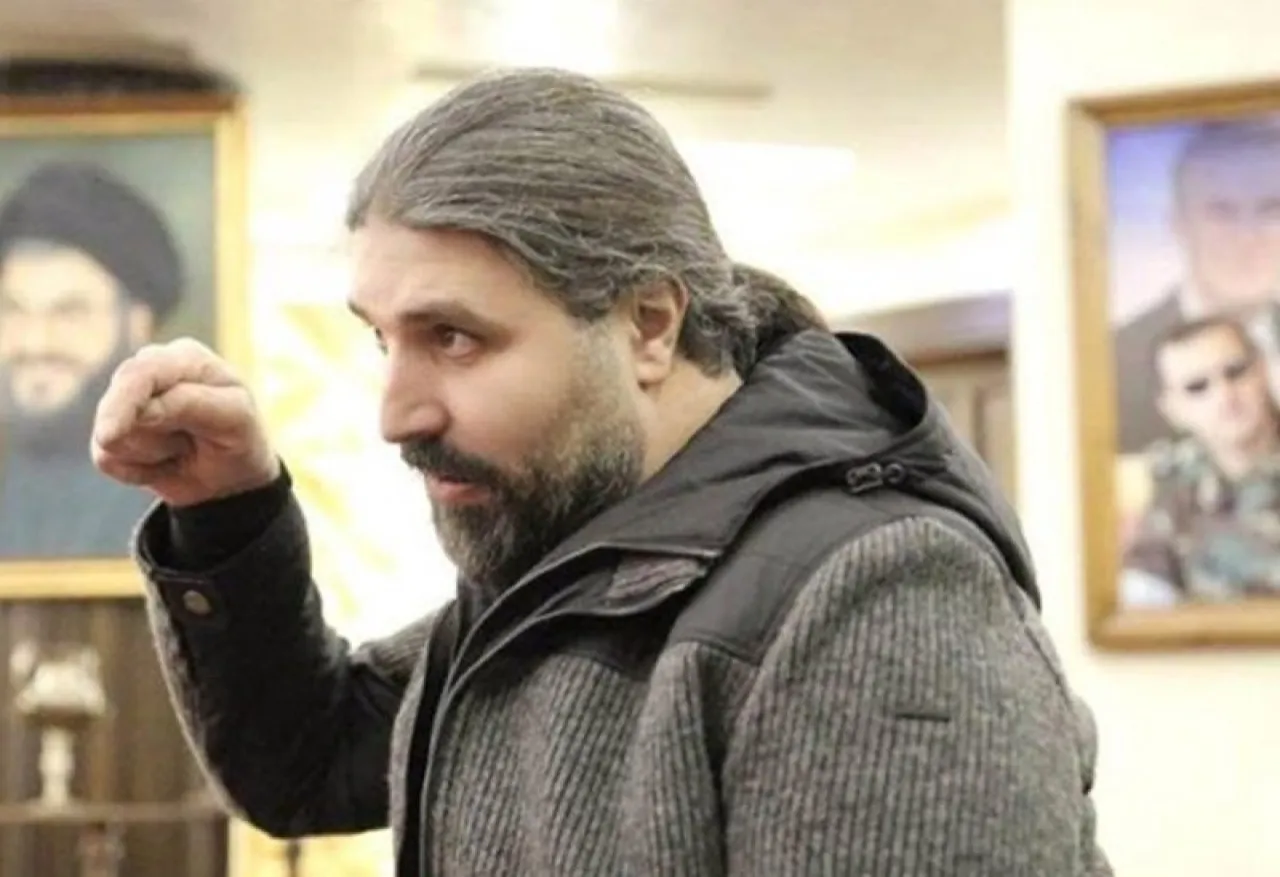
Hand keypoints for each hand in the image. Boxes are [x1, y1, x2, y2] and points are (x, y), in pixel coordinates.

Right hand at [91, 338, 279, 507]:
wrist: (231, 476)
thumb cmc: (240, 438)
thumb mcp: (233, 418)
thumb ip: (189, 405)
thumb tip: (141, 410)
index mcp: (185, 358)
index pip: (141, 372)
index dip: (125, 403)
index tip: (110, 437)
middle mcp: (151, 371)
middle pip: (116, 402)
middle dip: (143, 436)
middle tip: (184, 448)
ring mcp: (129, 401)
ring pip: (111, 438)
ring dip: (152, 454)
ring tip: (183, 448)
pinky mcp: (114, 430)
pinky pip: (107, 460)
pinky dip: (139, 472)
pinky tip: (166, 461)